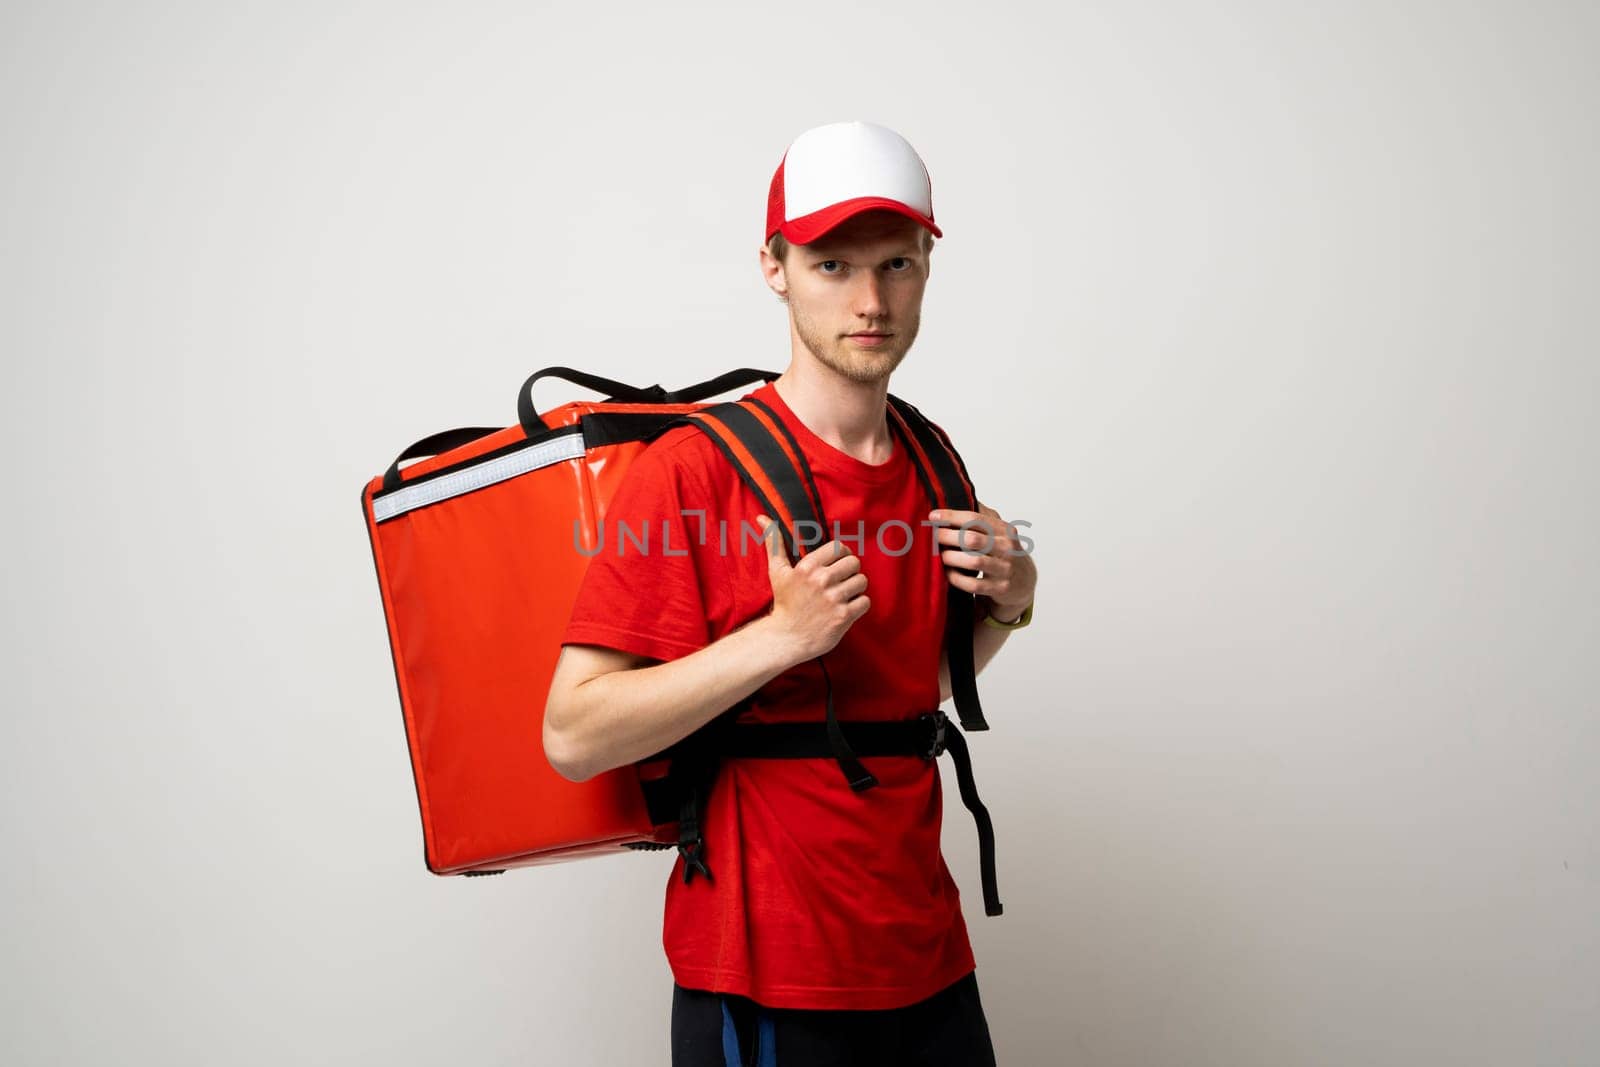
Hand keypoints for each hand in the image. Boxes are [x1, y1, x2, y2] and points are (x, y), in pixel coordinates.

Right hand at [757, 514, 869, 661]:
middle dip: (849, 572)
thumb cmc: (784, 603)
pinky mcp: (843, 616)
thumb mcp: (777, 571)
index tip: (837, 565)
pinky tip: (846, 609)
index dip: (842, 555)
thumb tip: (762, 518)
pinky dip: (859, 606)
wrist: (786, 638)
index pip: (840, 548)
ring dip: (855, 589)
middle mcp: (821, 580)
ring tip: (843, 596)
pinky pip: (865, 601)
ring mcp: (833, 599)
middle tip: (840, 582)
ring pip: (862, 581)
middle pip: (854, 563)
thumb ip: (774, 543)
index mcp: (807, 567)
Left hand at [928, 503, 1036, 620]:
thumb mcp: (999, 532)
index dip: (952, 516)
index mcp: (1004, 529)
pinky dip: (957, 578)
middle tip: (932, 537)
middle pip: (971, 539)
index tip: (932, 516)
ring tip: (939, 555)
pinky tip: (948, 573)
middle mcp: (1007, 547)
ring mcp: (1005, 569)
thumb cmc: (1004, 552)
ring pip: (973, 561)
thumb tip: (958, 497)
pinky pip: (973, 584)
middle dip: (947, 537)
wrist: (1024, 581)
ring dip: (951, 558)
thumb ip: (982, 517)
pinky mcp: (1000, 588)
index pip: (975, 518)